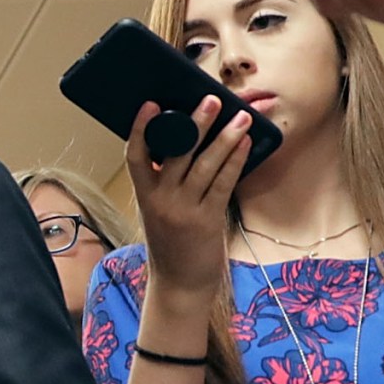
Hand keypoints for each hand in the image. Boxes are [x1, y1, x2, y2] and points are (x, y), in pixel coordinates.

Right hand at [125, 96, 253, 297]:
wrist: (180, 284)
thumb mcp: (159, 211)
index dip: (141, 129)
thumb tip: (189, 144)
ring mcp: (184, 210)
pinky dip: (235, 161)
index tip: (151, 104)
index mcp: (144, 195)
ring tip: (242, 117)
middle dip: (196, 123)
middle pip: (177, 153)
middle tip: (212, 99)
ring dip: (225, 138)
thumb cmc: (172, 243)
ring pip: (205, 165)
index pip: (136, 157)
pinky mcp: (207, 219)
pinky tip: (246, 144)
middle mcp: (161, 200)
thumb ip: (166, 182)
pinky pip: (223, 184)